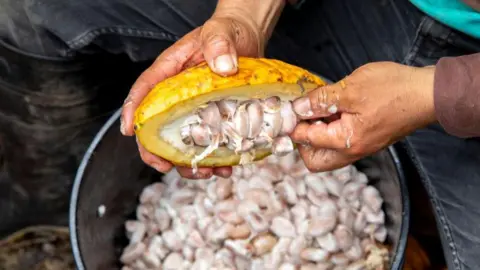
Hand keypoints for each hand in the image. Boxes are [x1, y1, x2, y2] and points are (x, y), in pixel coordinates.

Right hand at [120, 0, 283, 178]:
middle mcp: (178, 95)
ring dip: (189, 162)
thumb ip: (219, 43)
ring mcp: (195, 109)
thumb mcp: (221, 32)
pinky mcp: (213, 117)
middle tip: (165, 166)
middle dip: (157, 150)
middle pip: (157, 125)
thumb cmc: (229, 32)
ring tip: (205, 172)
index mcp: (170, 71)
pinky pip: (209, 142)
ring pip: (183, 141)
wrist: (248, 38)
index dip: (132, 111)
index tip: (129, 132)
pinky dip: (214, 158)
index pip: (144, 90)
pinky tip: (226, 166)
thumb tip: (224, 67)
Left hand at [290, 62, 435, 171]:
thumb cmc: (393, 89)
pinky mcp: (367, 140)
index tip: (284, 111)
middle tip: (300, 117)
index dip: (292, 125)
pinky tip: (331, 111)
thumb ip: (321, 101)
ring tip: (316, 111)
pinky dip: (330, 131)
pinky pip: (340, 144)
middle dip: (302, 142)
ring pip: (327, 154)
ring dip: (316, 136)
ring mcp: (361, 148)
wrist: (427, 94)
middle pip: (315, 161)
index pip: (307, 140)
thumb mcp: (351, 89)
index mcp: (347, 142)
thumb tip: (297, 108)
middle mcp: (353, 151)